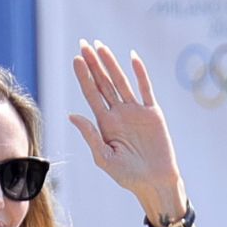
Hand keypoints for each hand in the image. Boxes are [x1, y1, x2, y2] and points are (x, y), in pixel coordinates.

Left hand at [70, 40, 186, 222]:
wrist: (154, 182)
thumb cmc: (128, 176)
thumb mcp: (104, 158)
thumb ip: (90, 136)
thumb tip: (72, 115)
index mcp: (105, 124)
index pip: (91, 94)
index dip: (83, 77)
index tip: (75, 59)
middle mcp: (119, 114)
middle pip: (103, 83)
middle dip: (93, 64)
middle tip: (83, 44)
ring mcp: (136, 111)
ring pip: (121, 81)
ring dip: (111, 64)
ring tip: (100, 46)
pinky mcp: (153, 113)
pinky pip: (145, 89)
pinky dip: (139, 73)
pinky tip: (131, 57)